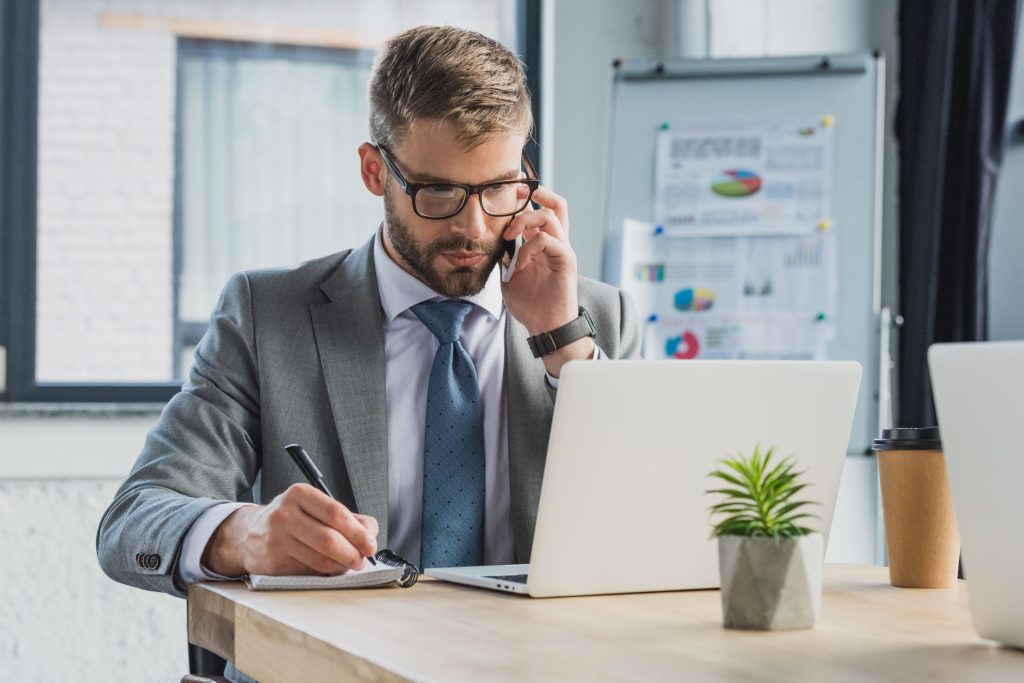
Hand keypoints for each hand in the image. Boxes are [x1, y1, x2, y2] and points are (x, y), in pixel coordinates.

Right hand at [202, 484, 378, 576]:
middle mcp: (285, 514)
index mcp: (300, 494)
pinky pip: (308, 572)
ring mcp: (276, 539)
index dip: (358, 532)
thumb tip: (371, 533)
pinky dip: (325, 573)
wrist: (248, 534)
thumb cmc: (292, 520)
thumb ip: (347, 518)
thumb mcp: (315, 508)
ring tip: (348, 565)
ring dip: (341, 566)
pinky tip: (329, 569)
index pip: (336, 513)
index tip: (371, 545)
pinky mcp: (272, 562)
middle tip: (362, 560)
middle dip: (352, 553)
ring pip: (320, 560)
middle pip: (329, 539)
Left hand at [500, 185, 594, 375]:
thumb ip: (504, 255)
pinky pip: (549, 241)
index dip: (529, 195)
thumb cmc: (530, 303)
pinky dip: (530, 247)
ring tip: (508, 235)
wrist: (545, 327)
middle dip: (535, 193)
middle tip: (515, 193)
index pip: (542, 209)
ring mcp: (563, 251)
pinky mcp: (567, 262)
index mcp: (544, 243)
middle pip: (557, 203)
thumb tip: (490, 240)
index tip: (511, 186)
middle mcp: (557, 242)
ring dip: (525, 221)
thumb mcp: (509, 274)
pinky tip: (520, 262)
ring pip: (550, 216)